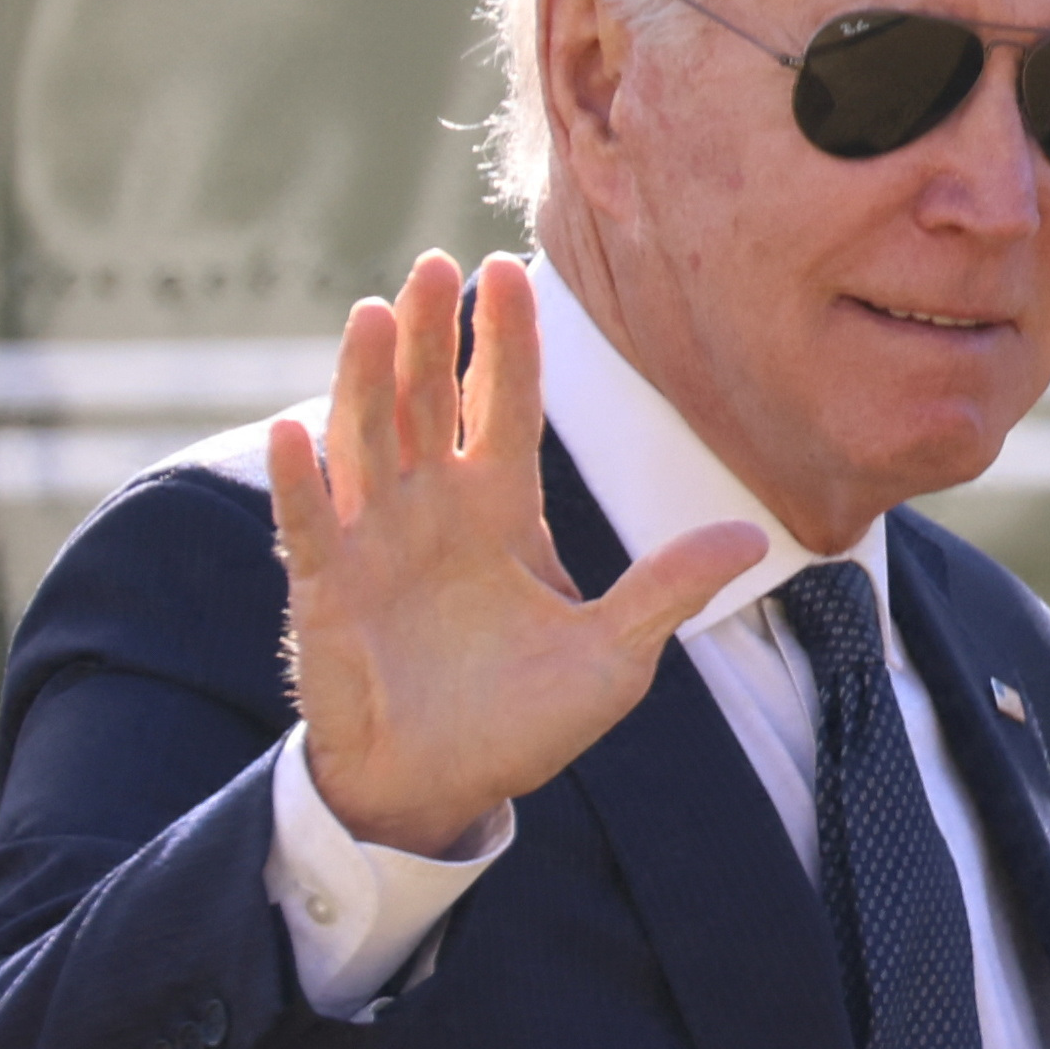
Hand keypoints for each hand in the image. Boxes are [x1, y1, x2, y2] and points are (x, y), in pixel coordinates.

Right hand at [267, 254, 760, 854]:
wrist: (445, 786)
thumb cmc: (525, 720)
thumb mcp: (615, 655)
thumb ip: (668, 589)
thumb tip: (754, 538)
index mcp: (502, 511)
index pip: (507, 407)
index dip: (507, 341)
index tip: (510, 268)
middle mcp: (434, 510)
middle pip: (430, 402)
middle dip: (433, 335)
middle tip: (433, 263)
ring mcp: (374, 543)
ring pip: (366, 443)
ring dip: (365, 381)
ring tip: (373, 315)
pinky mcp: (326, 591)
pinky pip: (310, 526)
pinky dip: (302, 482)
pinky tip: (295, 430)